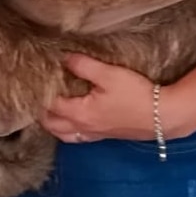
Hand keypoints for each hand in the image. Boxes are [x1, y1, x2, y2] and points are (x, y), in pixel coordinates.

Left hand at [39, 54, 157, 142]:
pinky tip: (72, 121)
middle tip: (37, 95)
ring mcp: (94, 134)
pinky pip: (77, 137)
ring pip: (63, 134)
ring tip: (49, 109)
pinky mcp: (105, 136)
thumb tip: (64, 58)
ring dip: (53, 123)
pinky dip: (68, 130)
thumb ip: (84, 66)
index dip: (40, 92)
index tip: (33, 79)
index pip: (50, 105)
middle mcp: (83, 128)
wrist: (162, 117)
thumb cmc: (135, 94)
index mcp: (79, 113)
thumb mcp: (109, 74)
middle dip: (41, 112)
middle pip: (52, 125)